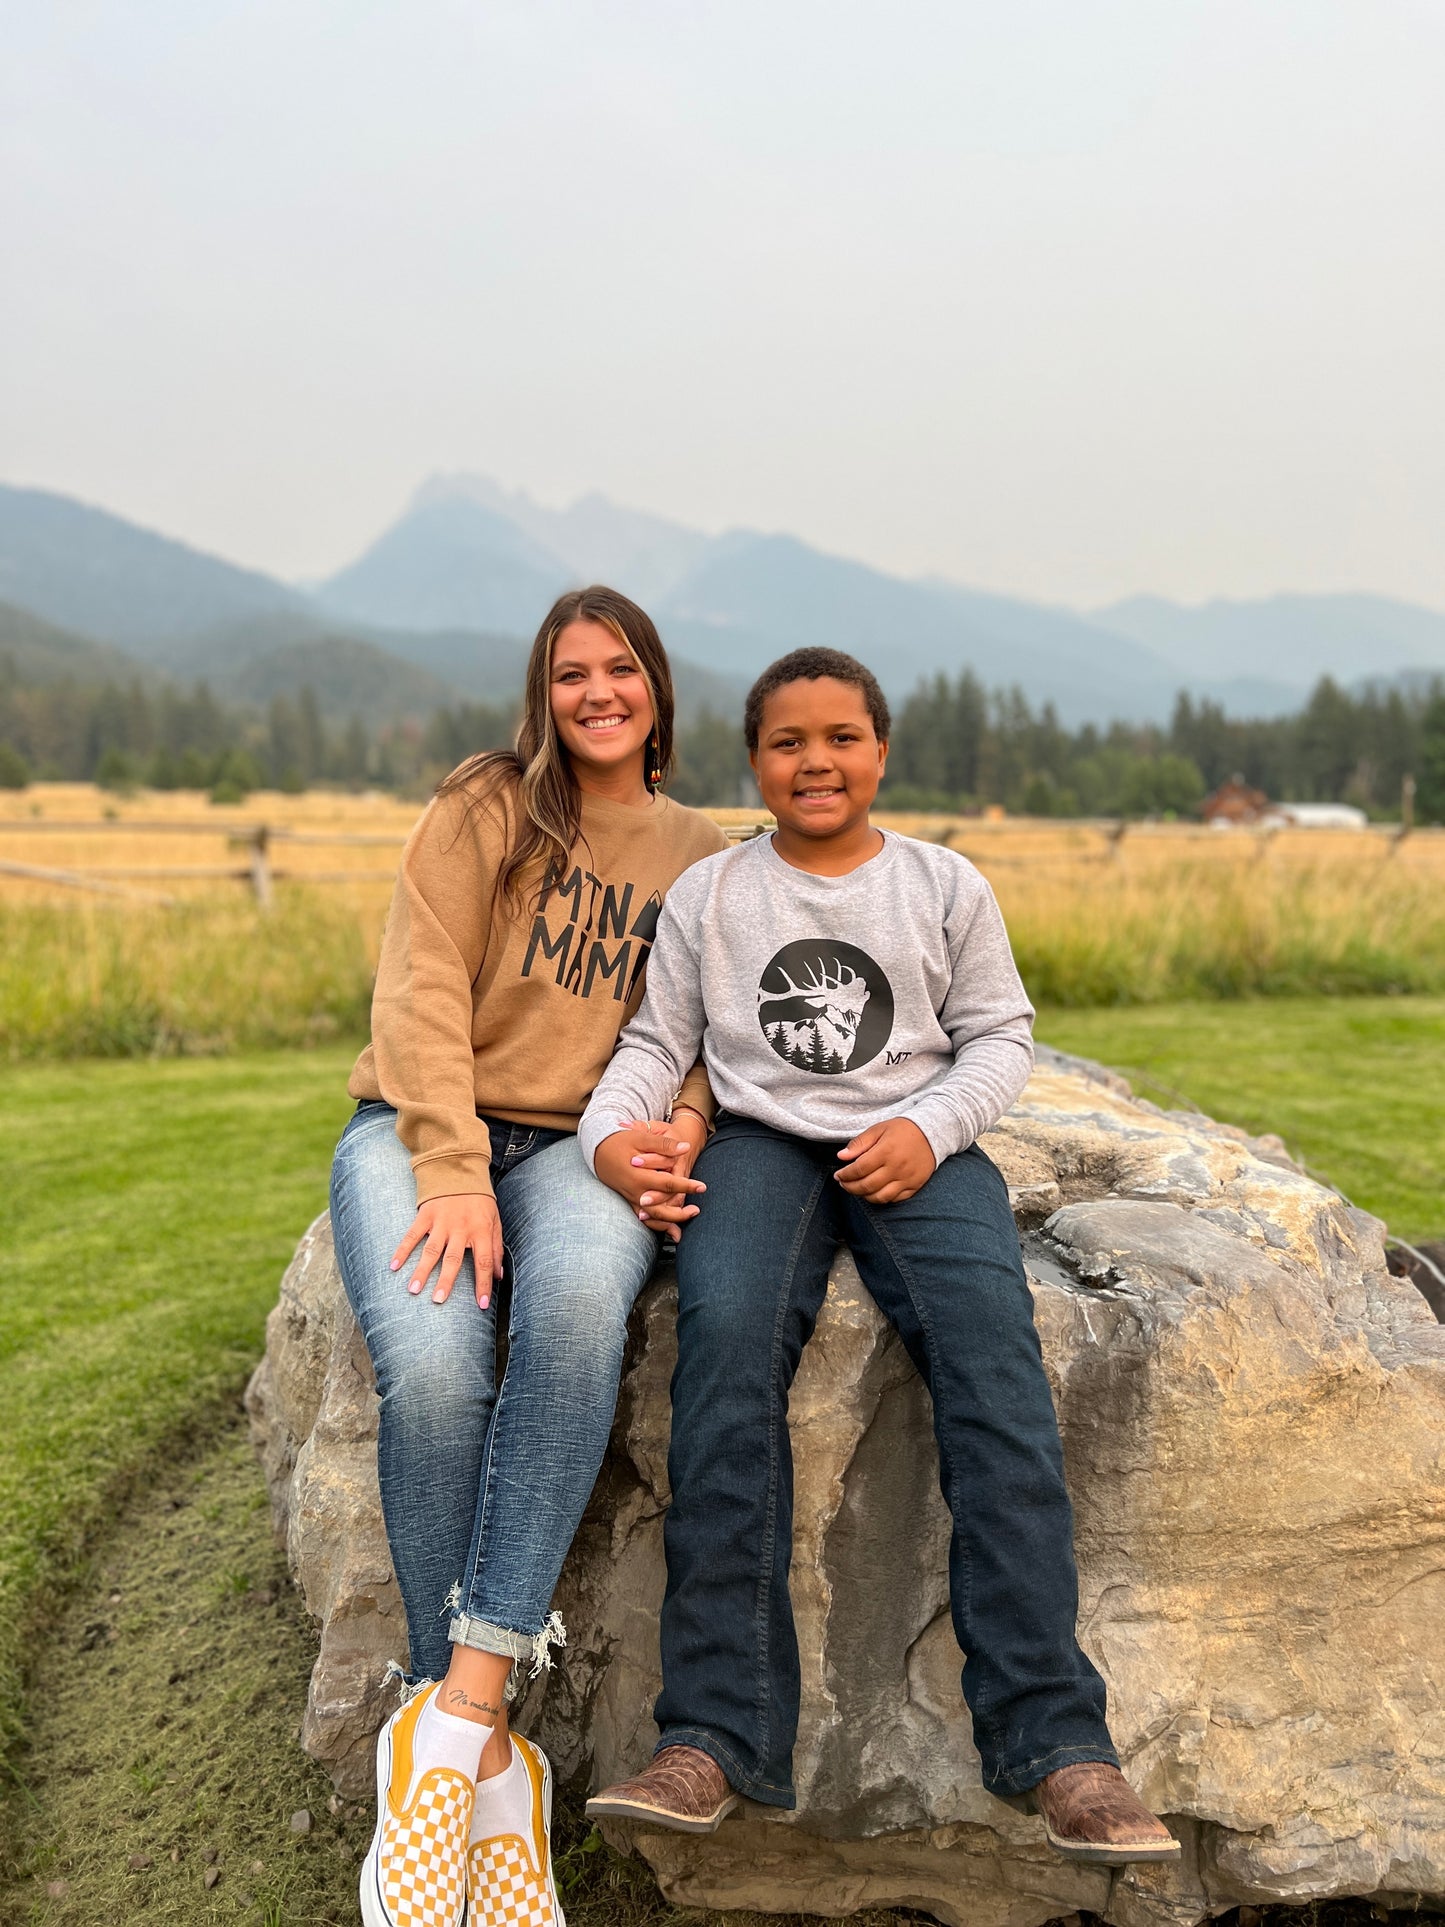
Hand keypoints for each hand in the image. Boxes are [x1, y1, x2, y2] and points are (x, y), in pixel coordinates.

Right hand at [391, 1192, 504, 1308]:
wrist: (460, 1169)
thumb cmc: (480, 1200)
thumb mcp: (495, 1221)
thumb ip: (496, 1248)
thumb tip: (499, 1276)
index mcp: (481, 1230)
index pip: (485, 1262)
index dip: (484, 1284)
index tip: (482, 1305)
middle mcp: (461, 1227)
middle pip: (453, 1259)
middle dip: (446, 1281)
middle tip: (438, 1301)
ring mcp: (441, 1221)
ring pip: (431, 1250)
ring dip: (421, 1270)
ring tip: (413, 1289)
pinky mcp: (425, 1214)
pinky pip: (412, 1235)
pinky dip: (402, 1250)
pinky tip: (394, 1265)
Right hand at [594, 1117, 706, 1243]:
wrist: (597, 1149)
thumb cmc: (620, 1141)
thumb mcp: (642, 1138)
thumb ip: (664, 1145)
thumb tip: (686, 1147)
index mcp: (638, 1176)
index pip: (666, 1184)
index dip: (686, 1186)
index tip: (702, 1187)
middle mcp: (634, 1191)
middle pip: (659, 1209)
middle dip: (679, 1213)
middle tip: (697, 1210)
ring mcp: (630, 1198)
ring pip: (651, 1217)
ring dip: (669, 1222)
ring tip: (685, 1221)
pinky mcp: (628, 1200)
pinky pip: (644, 1217)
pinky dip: (657, 1224)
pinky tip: (670, 1230)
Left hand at [834, 1118, 935, 1203]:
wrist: (932, 1133)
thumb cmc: (902, 1130)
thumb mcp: (879, 1129)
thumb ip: (859, 1143)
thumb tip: (841, 1157)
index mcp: (886, 1151)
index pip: (859, 1169)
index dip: (845, 1175)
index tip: (838, 1175)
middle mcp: (896, 1167)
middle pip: (867, 1185)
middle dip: (850, 1187)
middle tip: (843, 1183)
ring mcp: (907, 1179)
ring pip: (880, 1197)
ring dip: (864, 1196)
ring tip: (857, 1189)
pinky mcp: (914, 1186)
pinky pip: (894, 1199)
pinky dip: (881, 1198)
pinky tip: (874, 1191)